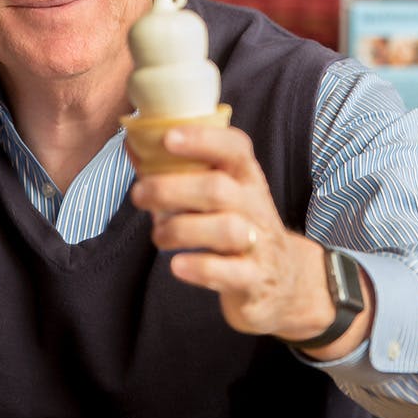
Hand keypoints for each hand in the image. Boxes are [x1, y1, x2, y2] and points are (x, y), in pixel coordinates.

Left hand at [128, 124, 371, 355]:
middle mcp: (255, 206)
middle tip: (139, 195)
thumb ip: (179, 171)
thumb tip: (133, 143)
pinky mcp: (254, 280)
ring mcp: (259, 244)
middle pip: (218, 189)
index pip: (235, 147)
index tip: (168, 137)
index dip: (203, 138)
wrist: (285, 280)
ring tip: (158, 235)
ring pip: (225, 229)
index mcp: (246, 178)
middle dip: (170, 189)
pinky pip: (229, 272)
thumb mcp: (221, 195)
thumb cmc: (237, 226)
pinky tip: (177, 265)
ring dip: (180, 230)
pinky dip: (199, 268)